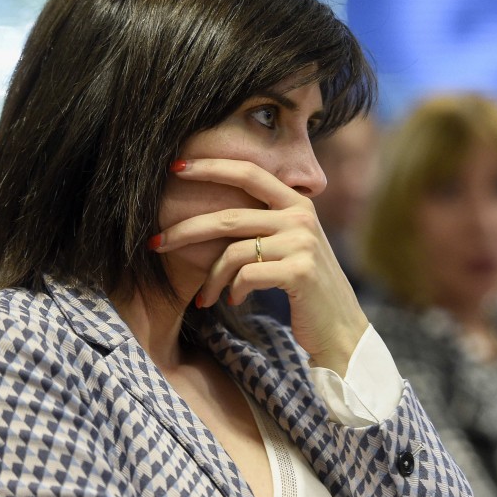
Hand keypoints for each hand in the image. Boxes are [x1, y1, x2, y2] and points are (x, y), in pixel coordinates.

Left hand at [152, 158, 366, 374]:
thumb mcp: (292, 246)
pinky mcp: (299, 271)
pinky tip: (235, 300)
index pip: (249, 172)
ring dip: (210, 278)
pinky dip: (233, 290)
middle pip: (229, 216)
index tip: (176, 169)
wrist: (340, 329)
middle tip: (156, 244)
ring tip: (205, 296)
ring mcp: (302, 243)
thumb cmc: (306, 289)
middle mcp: (301, 217)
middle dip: (185, 230)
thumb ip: (265, 223)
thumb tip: (210, 215)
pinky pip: (246, 275)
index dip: (211, 167)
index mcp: (298, 204)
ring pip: (233, 251)